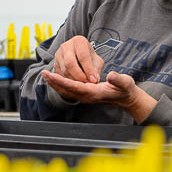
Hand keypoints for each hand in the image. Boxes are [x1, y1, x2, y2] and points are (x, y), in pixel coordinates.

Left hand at [42, 70, 157, 122]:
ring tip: (46, 75)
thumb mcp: (125, 83)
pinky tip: (56, 79)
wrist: (127, 99)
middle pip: (66, 90)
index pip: (74, 86)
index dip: (62, 81)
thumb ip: (119, 80)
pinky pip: (70, 90)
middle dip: (54, 82)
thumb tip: (112, 75)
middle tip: (44, 73)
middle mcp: (87, 96)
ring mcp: (86, 97)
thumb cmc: (126, 90)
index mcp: (94, 93)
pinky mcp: (86, 94)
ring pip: (67, 91)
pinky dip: (62, 85)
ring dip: (56, 84)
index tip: (51, 75)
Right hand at [52, 35, 104, 82]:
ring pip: (64, 70)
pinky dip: (68, 81)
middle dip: (79, 76)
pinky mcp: (55, 64)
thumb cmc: (89, 57)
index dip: (88, 70)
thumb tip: (94, 80)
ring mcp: (58, 54)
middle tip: (86, 84)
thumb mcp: (96, 61)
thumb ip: (96, 69)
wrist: (79, 55)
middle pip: (70, 63)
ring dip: (74, 80)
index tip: (94, 80)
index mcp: (79, 41)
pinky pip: (60, 75)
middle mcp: (66, 46)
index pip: (83, 56)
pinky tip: (76, 84)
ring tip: (83, 85)